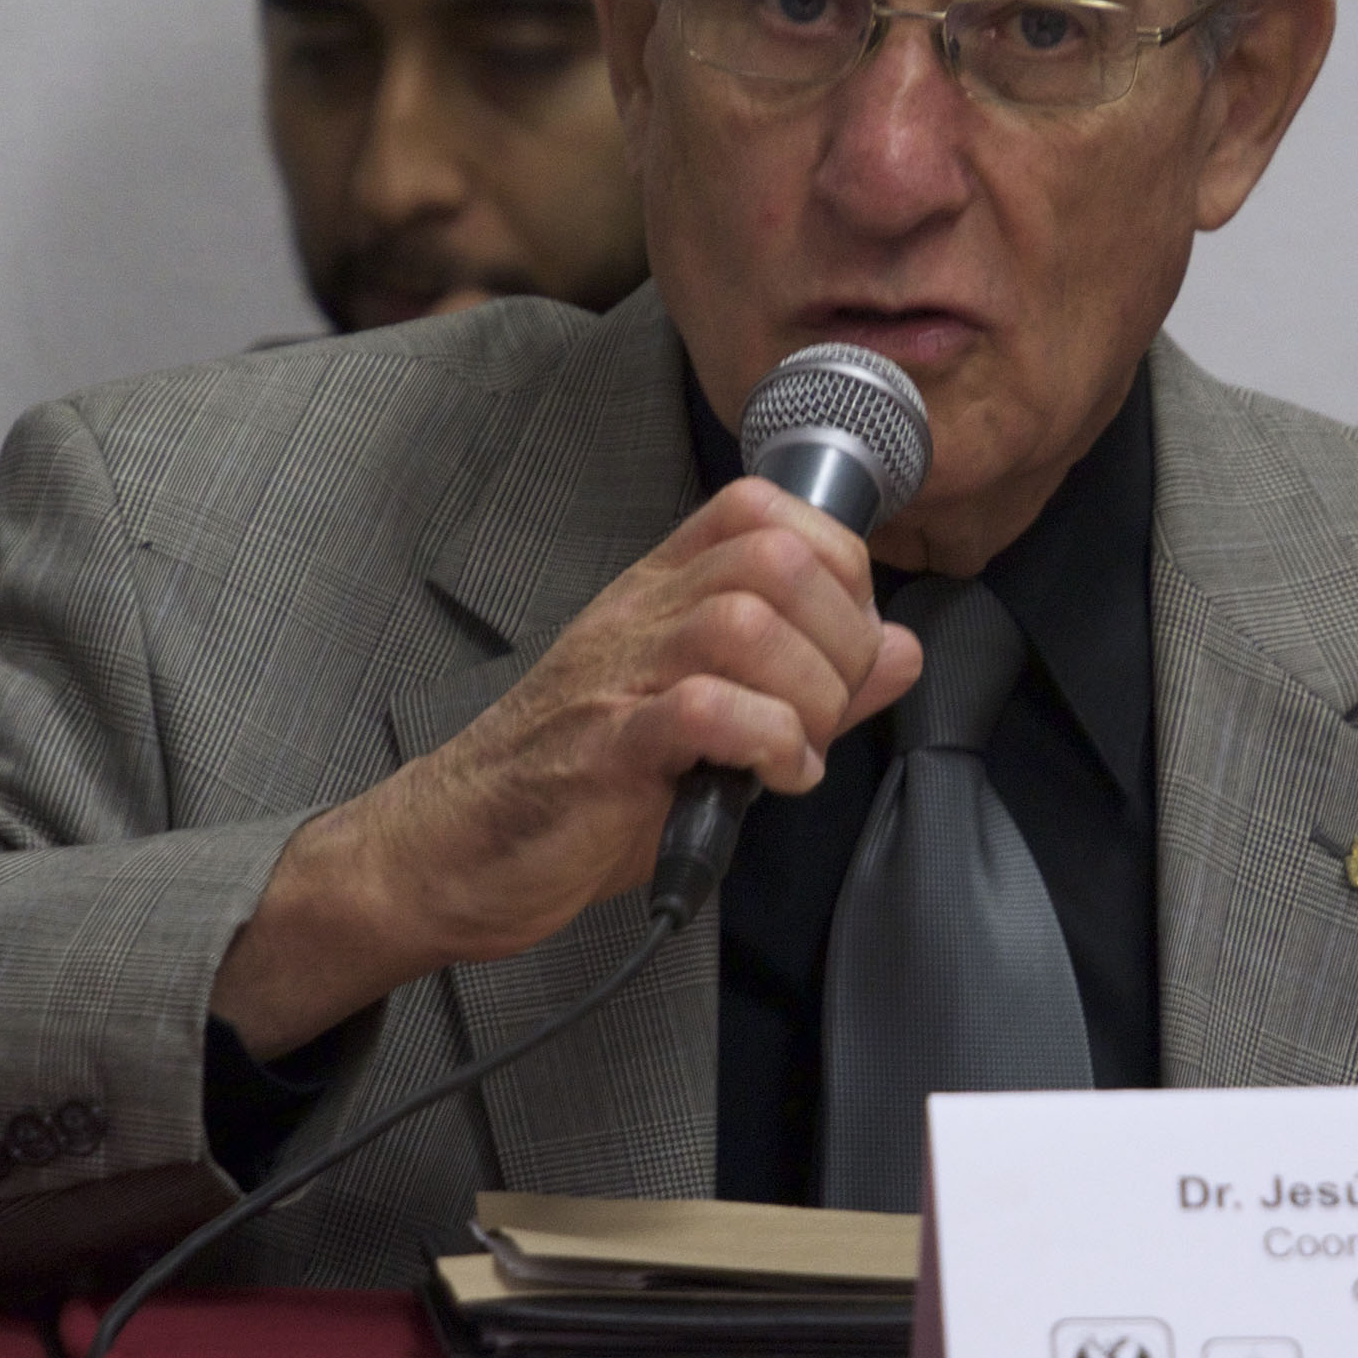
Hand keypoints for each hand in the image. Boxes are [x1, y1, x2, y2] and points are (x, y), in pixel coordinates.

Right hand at [211, 478, 922, 1055]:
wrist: (454, 847)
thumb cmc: (579, 781)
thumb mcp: (710, 717)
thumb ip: (810, 678)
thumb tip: (903, 647)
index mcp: (660, 593)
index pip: (764, 509)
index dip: (837, 561)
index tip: (847, 638)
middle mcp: (640, 616)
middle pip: (773, 557)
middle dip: (837, 636)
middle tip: (826, 709)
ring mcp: (618, 676)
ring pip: (745, 621)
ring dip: (805, 695)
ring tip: (795, 751)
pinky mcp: (603, 749)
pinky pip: (703, 709)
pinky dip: (765, 741)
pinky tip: (767, 778)